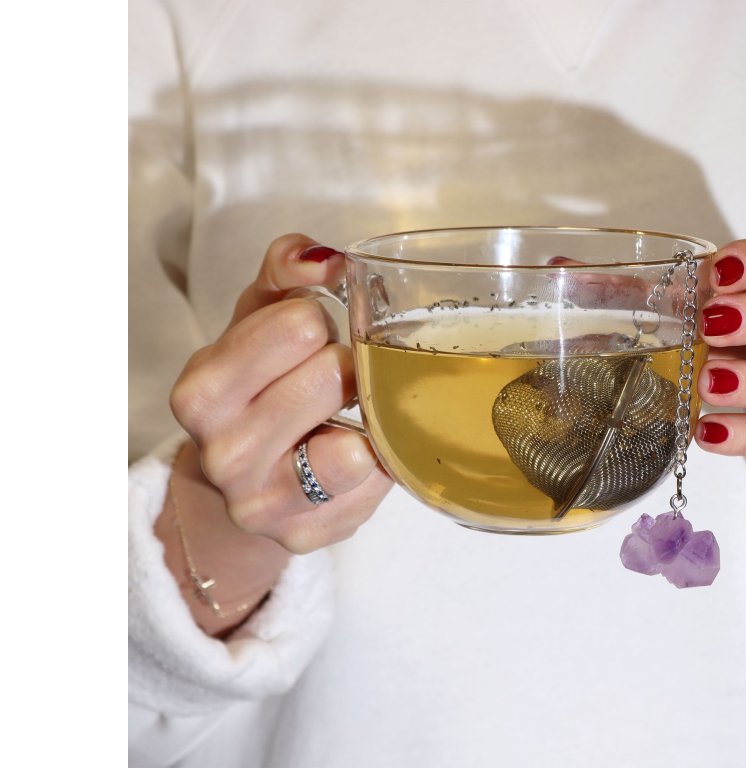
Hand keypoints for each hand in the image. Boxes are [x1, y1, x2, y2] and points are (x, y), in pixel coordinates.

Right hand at [170, 234, 392, 554]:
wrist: (240, 478)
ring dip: (365, 422)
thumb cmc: (258, 384)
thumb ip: (285, 272)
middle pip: (333, 376)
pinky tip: (350, 457)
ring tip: (341, 421)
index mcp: (202, 392)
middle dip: (344, 369)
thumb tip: (325, 256)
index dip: (317, 324)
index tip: (306, 341)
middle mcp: (223, 454)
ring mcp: (262, 504)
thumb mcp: (258, 318)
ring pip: (355, 447)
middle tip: (331, 383)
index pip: (299, 325)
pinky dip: (377, 465)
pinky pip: (377, 485)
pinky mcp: (305, 537)